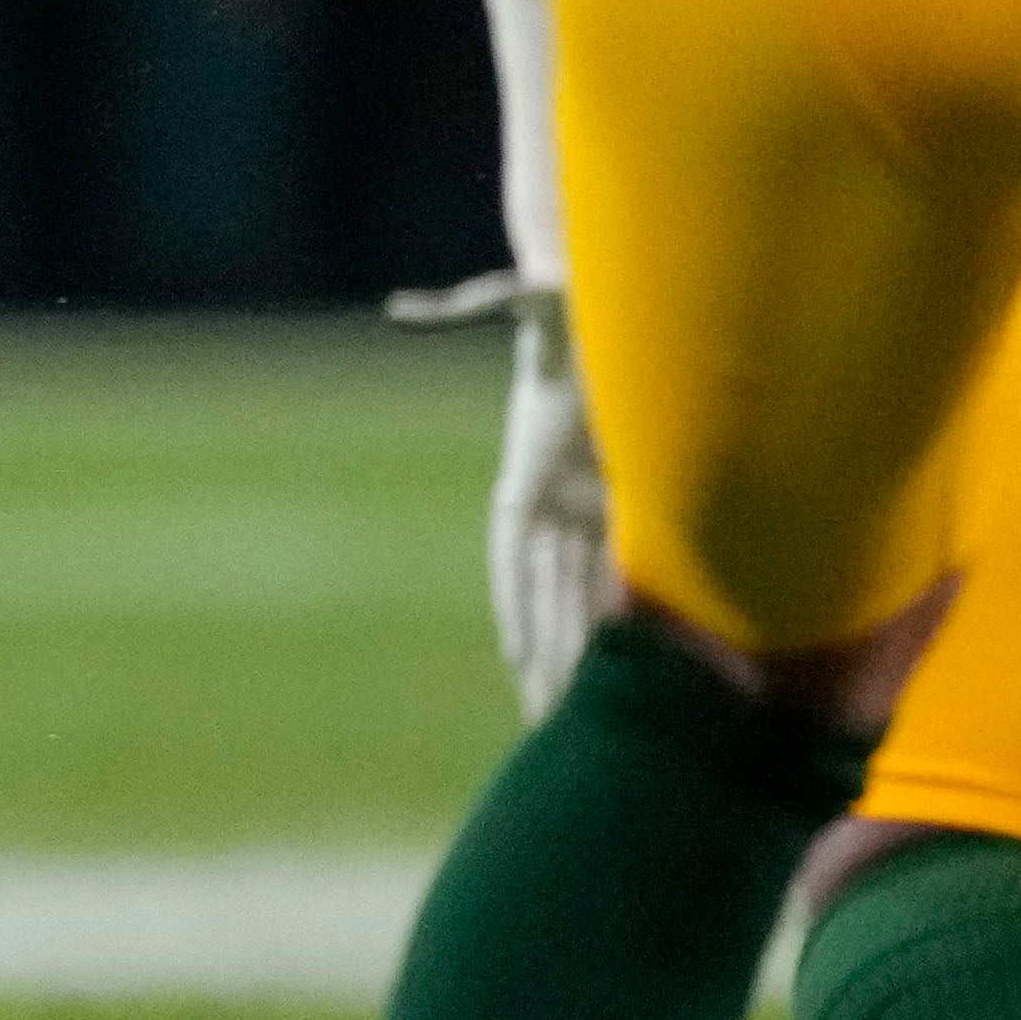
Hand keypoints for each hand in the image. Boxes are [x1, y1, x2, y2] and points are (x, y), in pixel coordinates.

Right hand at [487, 288, 611, 720]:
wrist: (592, 304)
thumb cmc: (564, 304)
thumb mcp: (527, 302)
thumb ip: (480, 304)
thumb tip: (402, 312)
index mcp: (527, 464)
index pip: (513, 548)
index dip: (515, 600)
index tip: (514, 654)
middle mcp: (552, 495)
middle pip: (546, 589)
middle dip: (545, 652)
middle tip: (543, 716)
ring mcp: (583, 503)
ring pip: (579, 592)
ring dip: (575, 650)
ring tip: (566, 710)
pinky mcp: (616, 501)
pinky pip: (613, 571)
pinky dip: (611, 618)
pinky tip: (617, 662)